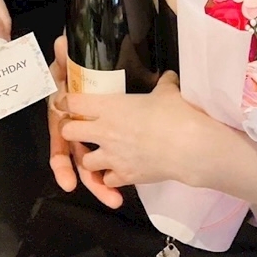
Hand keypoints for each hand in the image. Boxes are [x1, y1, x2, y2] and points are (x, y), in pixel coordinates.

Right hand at [47, 35, 123, 208]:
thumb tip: (62, 42)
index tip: (68, 180)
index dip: (62, 164)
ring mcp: (86, 137)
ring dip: (101, 184)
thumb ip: (64, 53)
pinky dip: (110, 175)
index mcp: (63, 115)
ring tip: (115, 200)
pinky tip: (121, 189)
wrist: (78, 66)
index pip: (61, 142)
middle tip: (106, 195)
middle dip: (90, 180)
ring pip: (92, 165)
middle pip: (79, 162)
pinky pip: (104, 159)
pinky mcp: (100, 137)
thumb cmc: (72, 67)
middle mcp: (72, 131)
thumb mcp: (68, 60)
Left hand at [60, 70, 203, 192]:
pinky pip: (106, 180)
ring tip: (101, 153)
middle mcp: (104, 132)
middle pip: (68, 131)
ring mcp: (111, 157)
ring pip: (84, 160)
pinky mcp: (123, 177)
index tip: (70, 101)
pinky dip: (110, 176)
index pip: (73, 102)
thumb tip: (168, 77)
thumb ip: (162, 83)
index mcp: (109, 106)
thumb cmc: (175, 113)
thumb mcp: (167, 91)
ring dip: (90, 157)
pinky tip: (119, 171)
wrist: (188, 147)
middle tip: (81, 128)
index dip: (69, 101)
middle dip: (71, 130)